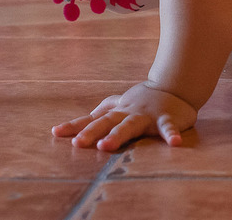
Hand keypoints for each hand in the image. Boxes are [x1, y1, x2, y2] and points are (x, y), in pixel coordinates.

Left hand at [51, 82, 196, 150]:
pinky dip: (171, 134)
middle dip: (91, 132)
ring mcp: (147, 115)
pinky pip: (168, 127)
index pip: (92, 119)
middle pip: (106, 122)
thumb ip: (104, 110)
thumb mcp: (122, 103)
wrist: (175, 85)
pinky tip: (174, 143)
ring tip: (105, 146)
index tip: (55, 132)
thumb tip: (84, 118)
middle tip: (77, 144)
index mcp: (117, 112)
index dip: (74, 126)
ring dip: (117, 135)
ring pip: (130, 125)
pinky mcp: (167, 118)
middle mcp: (128, 113)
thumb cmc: (146, 98)